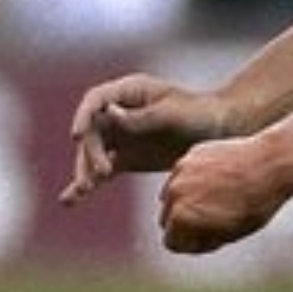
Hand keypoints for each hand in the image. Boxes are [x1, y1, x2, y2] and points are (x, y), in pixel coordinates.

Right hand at [60, 74, 227, 206]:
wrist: (222, 131)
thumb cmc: (200, 113)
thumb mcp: (173, 113)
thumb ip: (142, 117)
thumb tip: (110, 113)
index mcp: (131, 92)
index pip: (96, 100)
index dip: (83, 116)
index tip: (76, 135)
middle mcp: (119, 113)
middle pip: (92, 131)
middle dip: (90, 151)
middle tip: (102, 172)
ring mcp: (120, 136)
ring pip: (92, 153)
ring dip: (85, 170)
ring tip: (84, 190)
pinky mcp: (124, 158)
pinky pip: (101, 170)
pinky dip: (88, 183)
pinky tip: (70, 200)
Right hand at [158, 135, 292, 253]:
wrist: (274, 163)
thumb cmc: (257, 203)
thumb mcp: (232, 234)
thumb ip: (203, 240)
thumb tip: (188, 240)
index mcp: (182, 219)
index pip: (172, 242)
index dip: (194, 244)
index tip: (214, 236)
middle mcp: (175, 194)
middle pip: (168, 219)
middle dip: (186, 222)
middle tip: (218, 217)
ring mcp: (181, 171)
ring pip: (173, 195)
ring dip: (188, 199)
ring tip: (219, 197)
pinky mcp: (192, 154)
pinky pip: (185, 174)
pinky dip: (197, 179)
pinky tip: (222, 177)